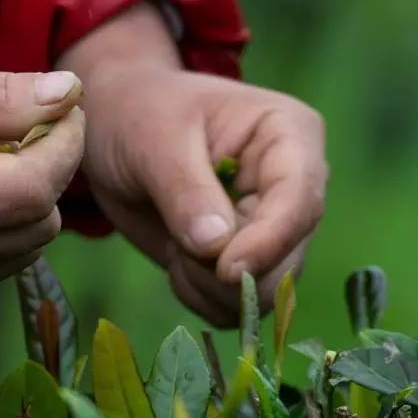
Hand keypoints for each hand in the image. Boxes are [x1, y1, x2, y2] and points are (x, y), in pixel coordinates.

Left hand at [58, 4, 325, 325]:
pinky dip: (200, 293)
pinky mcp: (244, 259)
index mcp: (290, 136)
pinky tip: (177, 260)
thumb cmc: (140, 113)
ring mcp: (271, 228)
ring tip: (175, 246)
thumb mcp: (154, 138)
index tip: (225, 268)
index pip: (301, 200)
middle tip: (178, 248)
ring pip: (265, 290)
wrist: (116, 129)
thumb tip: (215, 247)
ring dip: (211, 285)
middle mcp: (293, 187)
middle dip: (228, 271)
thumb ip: (185, 189)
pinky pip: (235, 304)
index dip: (270, 241)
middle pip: (288, 258)